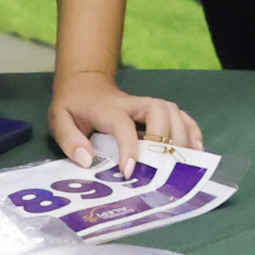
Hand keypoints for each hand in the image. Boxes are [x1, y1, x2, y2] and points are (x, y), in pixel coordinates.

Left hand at [49, 71, 203, 173]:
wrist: (85, 83)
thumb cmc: (73, 106)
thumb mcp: (59, 119)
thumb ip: (70, 140)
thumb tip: (88, 161)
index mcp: (107, 109)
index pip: (122, 125)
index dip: (129, 147)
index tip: (130, 171)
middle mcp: (132, 104)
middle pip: (158, 110)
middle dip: (164, 137)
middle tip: (163, 166)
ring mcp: (146, 105)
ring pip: (173, 111)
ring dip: (181, 135)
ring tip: (183, 163)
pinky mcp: (156, 109)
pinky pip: (180, 115)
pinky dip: (191, 131)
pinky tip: (195, 150)